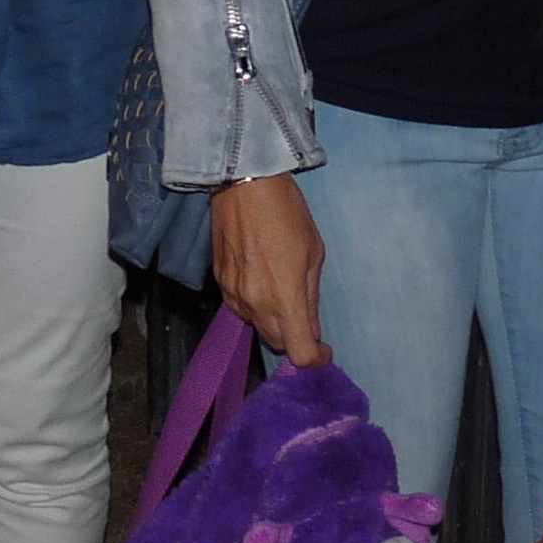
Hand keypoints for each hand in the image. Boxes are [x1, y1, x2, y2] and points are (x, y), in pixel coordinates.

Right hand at [210, 172, 329, 366]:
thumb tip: (312, 327)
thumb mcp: (314, 253)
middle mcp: (256, 303)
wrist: (244, 184)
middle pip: (276, 343)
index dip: (315, 358)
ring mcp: (233, 294)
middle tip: (305, 317)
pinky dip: (254, 305)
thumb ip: (312, 296)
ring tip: (281, 291)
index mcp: (285, 297)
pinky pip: (239, 307)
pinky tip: (261, 279)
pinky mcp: (219, 281)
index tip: (323, 349)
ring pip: (256, 325)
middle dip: (294, 337)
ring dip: (272, 320)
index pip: (299, 352)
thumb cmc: (287, 212)